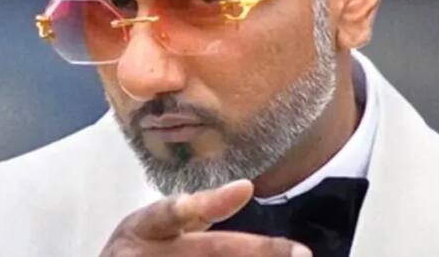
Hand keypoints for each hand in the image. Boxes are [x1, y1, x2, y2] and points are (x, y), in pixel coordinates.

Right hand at [100, 179, 312, 256]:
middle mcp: (143, 254)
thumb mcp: (154, 227)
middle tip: (300, 254)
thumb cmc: (137, 254)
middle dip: (257, 252)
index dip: (208, 202)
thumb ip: (194, 212)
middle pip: (208, 251)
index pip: (172, 211)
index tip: (245, 189)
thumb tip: (243, 189)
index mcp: (144, 227)